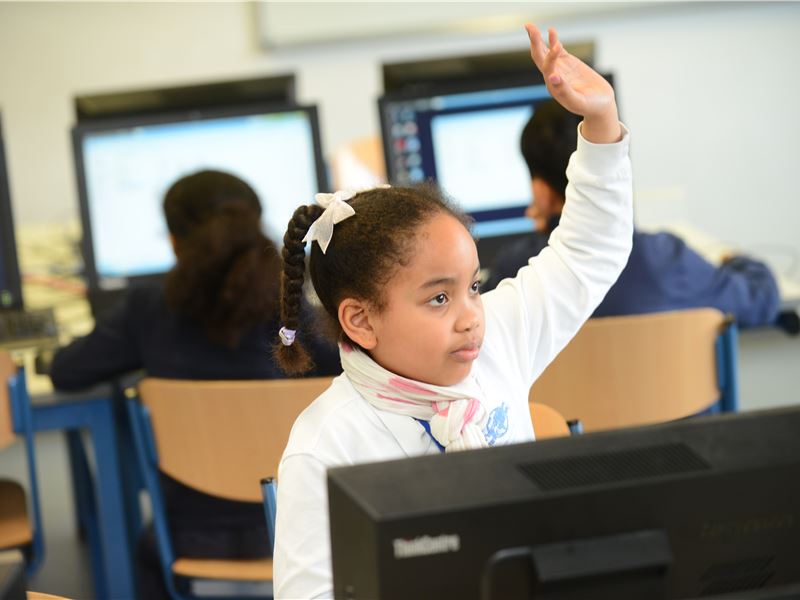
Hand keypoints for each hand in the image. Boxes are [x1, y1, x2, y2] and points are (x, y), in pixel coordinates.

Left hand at [526, 24, 620, 142]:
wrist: (599, 105)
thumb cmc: (589, 107)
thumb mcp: (578, 101)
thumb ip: (564, 91)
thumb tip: (552, 77)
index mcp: (553, 87)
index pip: (547, 68)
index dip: (551, 57)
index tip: (558, 46)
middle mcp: (553, 77)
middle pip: (540, 57)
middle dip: (534, 42)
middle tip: (529, 26)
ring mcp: (560, 69)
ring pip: (546, 52)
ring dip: (538, 40)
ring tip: (531, 26)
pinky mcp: (568, 64)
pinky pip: (557, 50)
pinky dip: (553, 41)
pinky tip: (551, 32)